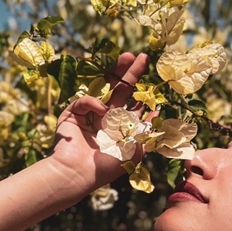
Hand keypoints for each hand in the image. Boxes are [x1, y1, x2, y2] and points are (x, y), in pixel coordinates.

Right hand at [50, 52, 149, 190]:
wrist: (78, 173)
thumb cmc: (107, 166)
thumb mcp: (135, 151)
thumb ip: (146, 132)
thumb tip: (157, 113)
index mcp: (120, 130)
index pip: (133, 107)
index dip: (142, 95)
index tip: (154, 83)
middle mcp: (106, 120)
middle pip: (121, 92)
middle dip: (131, 75)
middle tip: (142, 57)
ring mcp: (89, 116)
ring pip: (104, 88)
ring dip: (116, 72)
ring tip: (128, 57)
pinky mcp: (73, 114)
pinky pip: (86, 100)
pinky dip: (94, 103)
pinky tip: (103, 111)